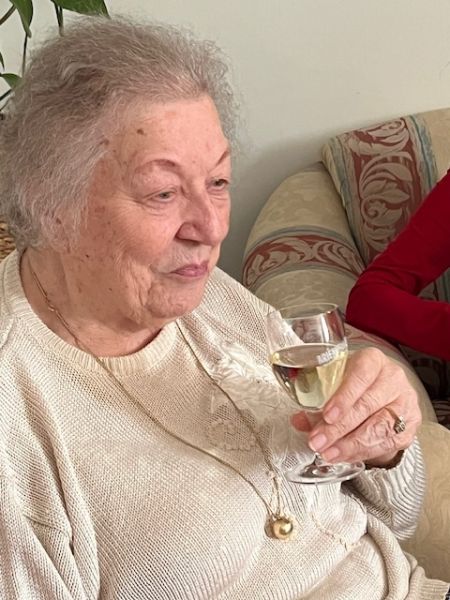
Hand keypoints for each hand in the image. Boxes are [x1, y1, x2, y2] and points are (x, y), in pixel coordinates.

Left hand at [291, 348, 421, 466]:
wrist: (383, 391)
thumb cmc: (355, 383)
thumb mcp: (335, 382)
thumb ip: (317, 400)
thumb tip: (299, 420)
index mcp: (372, 360)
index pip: (360, 375)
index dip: (344, 397)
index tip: (327, 415)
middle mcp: (393, 378)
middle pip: (367, 406)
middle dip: (339, 428)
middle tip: (318, 441)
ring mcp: (404, 402)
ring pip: (378, 427)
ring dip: (349, 445)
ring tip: (328, 453)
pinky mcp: (410, 425)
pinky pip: (386, 443)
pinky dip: (362, 452)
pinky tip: (344, 455)